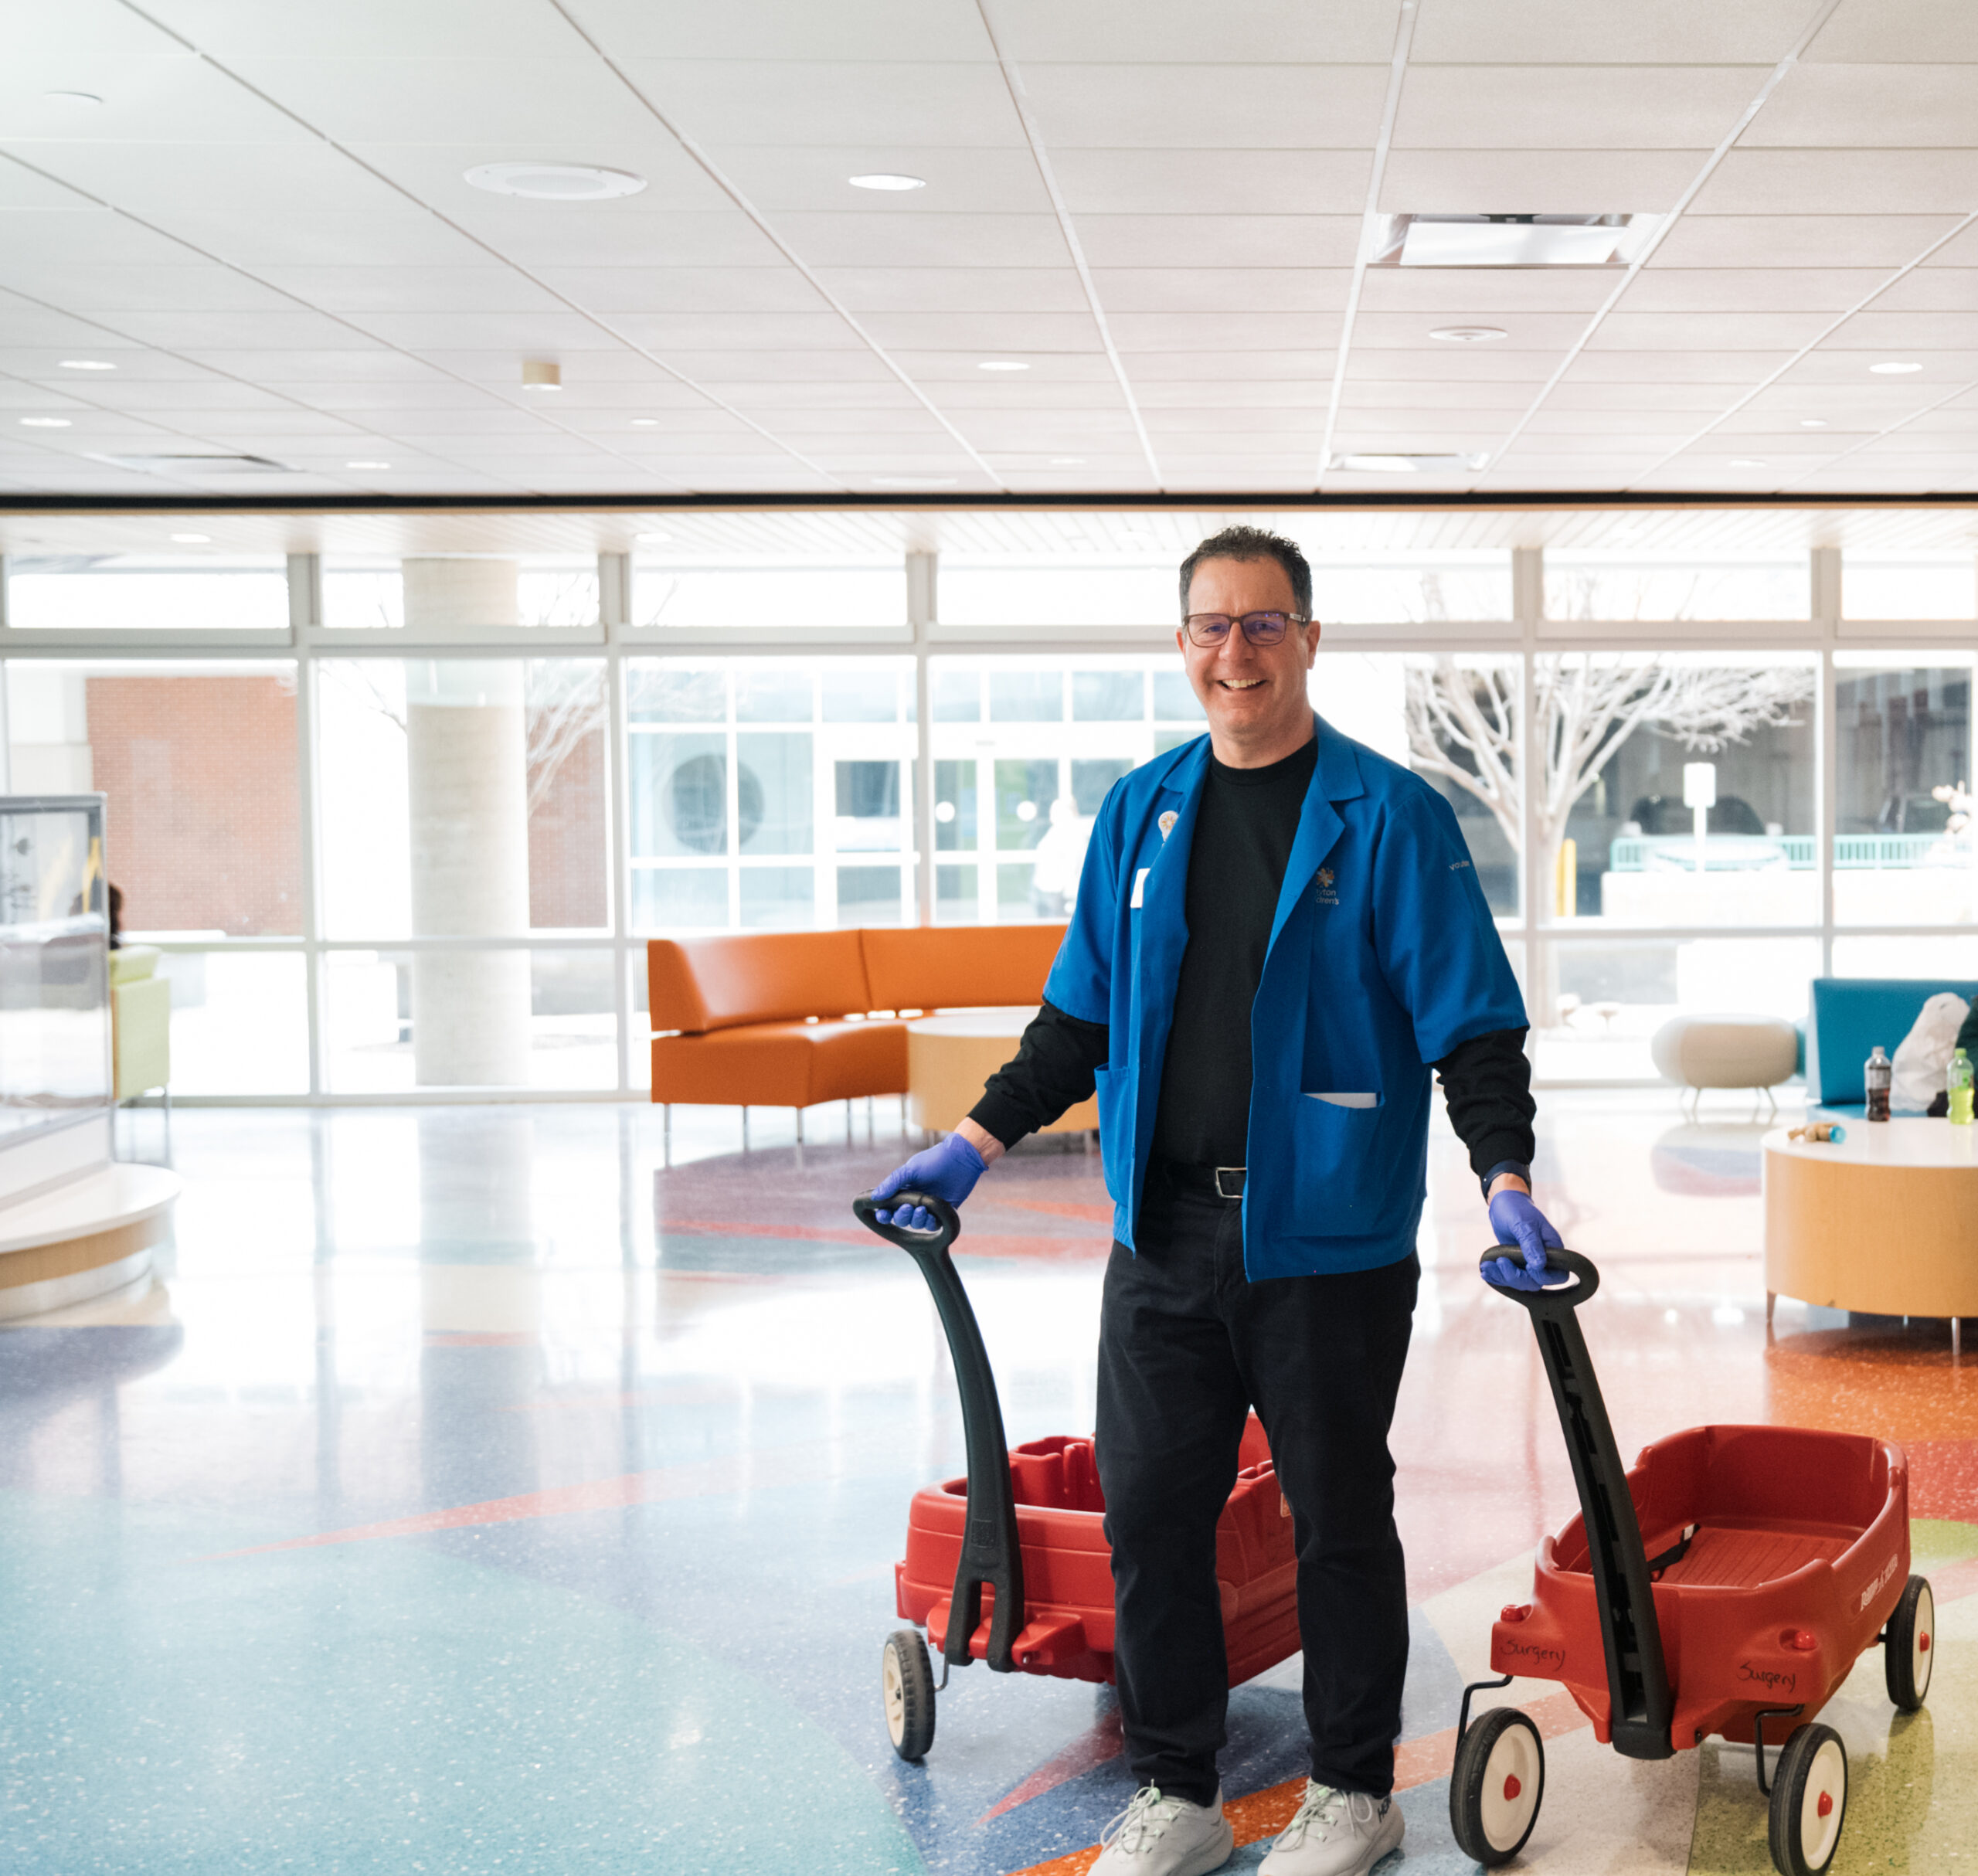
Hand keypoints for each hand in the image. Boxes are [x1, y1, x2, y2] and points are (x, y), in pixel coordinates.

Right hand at [872, 1133, 986, 1230]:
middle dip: (902, 1216)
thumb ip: (892, 1183)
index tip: (882, 1215)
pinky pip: (932, 1225)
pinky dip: (929, 1223)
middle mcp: (914, 1200)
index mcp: (904, 1190)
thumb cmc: (934, 1161)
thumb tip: (874, 1197)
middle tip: (909, 1207)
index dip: (884, 1214)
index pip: (889, 1207)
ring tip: (922, 1209)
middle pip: (901, 1218)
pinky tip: (931, 1215)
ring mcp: (928, 1207)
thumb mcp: (910, 1170)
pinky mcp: (942, 1212)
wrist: (960, 1160)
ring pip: (916, 1223)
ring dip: (916, 1220)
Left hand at [1482, 1189, 1570, 1290]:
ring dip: (1503, 1277)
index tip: (1527, 1266)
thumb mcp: (1524, 1224)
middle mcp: (1543, 1258)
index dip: (1543, 1276)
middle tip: (1501, 1261)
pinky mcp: (1515, 1263)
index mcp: (1553, 1248)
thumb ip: (1531, 1244)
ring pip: (1521, 1282)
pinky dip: (1496, 1276)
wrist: (1504, 1203)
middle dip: (1517, 1277)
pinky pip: (1508, 1277)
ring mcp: (1529, 1262)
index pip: (1558, 1275)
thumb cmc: (1517, 1209)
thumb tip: (1539, 1266)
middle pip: (1536, 1282)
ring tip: (1487, 1266)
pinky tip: (1485, 1270)